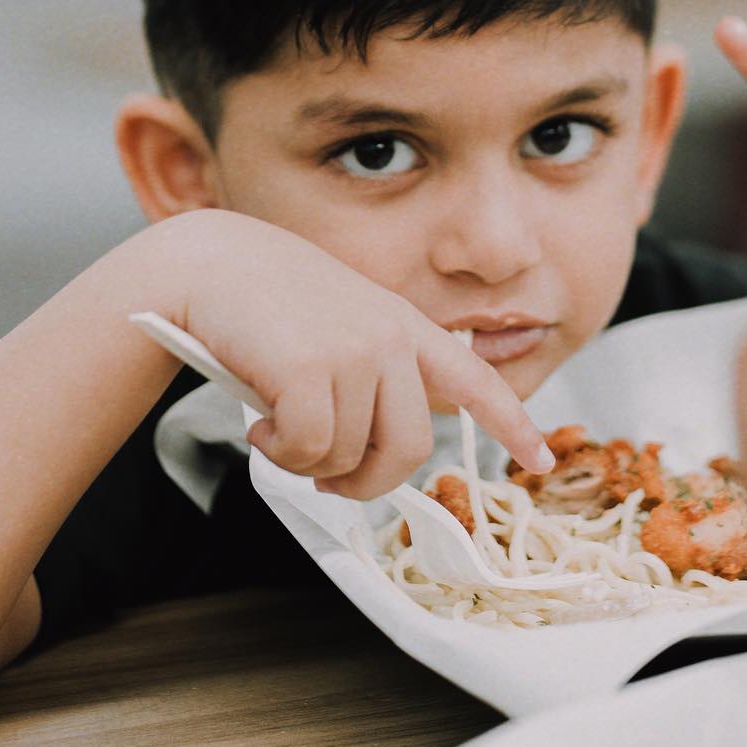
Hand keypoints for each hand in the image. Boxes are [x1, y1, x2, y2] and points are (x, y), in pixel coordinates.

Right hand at [147, 209, 553, 498]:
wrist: (210, 265)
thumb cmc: (266, 305)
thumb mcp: (339, 324)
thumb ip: (371, 373)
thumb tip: (373, 453)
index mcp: (403, 326)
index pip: (473, 377)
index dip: (509, 422)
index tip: (537, 456)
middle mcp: (389, 336)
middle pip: (409, 450)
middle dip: (364, 480)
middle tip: (324, 473)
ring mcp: (353, 349)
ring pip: (351, 457)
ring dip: (307, 461)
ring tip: (276, 424)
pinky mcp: (310, 367)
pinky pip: (307, 450)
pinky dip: (277, 452)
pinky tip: (258, 420)